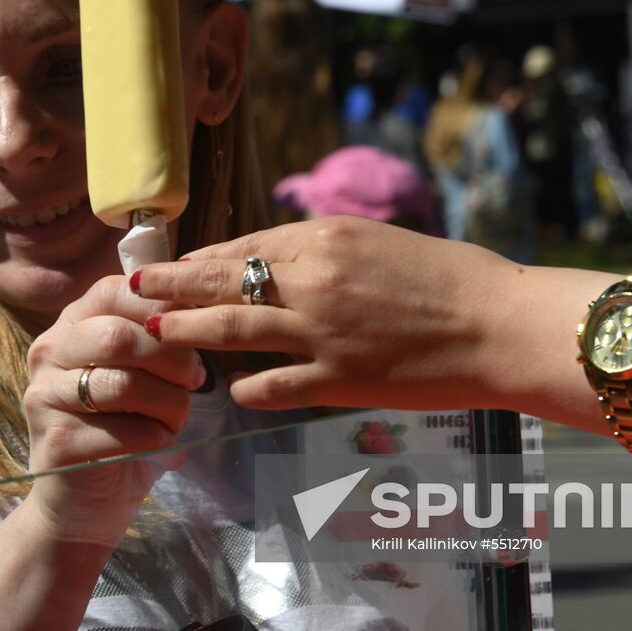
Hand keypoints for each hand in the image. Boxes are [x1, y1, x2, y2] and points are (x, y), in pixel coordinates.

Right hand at [22, 275, 204, 544]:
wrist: (84, 504)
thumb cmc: (122, 429)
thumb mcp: (138, 373)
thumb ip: (156, 339)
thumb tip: (203, 310)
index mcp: (71, 325)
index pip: (116, 291)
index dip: (163, 308)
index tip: (194, 335)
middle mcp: (48, 352)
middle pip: (119, 337)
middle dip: (172, 359)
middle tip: (195, 381)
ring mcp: (44, 398)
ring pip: (123, 384)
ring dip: (168, 403)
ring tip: (175, 419)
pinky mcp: (55, 443)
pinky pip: (123, 433)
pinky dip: (156, 438)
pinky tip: (159, 445)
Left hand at [134, 216, 520, 411]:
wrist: (498, 325)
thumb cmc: (450, 276)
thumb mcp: (380, 241)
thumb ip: (326, 250)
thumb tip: (280, 257)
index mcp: (326, 238)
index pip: (244, 245)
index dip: (201, 258)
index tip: (173, 264)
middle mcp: (313, 280)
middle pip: (223, 283)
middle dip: (172, 287)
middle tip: (133, 289)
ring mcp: (321, 333)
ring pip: (231, 332)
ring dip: (186, 333)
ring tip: (153, 334)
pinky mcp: (338, 380)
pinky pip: (272, 386)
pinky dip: (245, 389)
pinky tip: (229, 391)